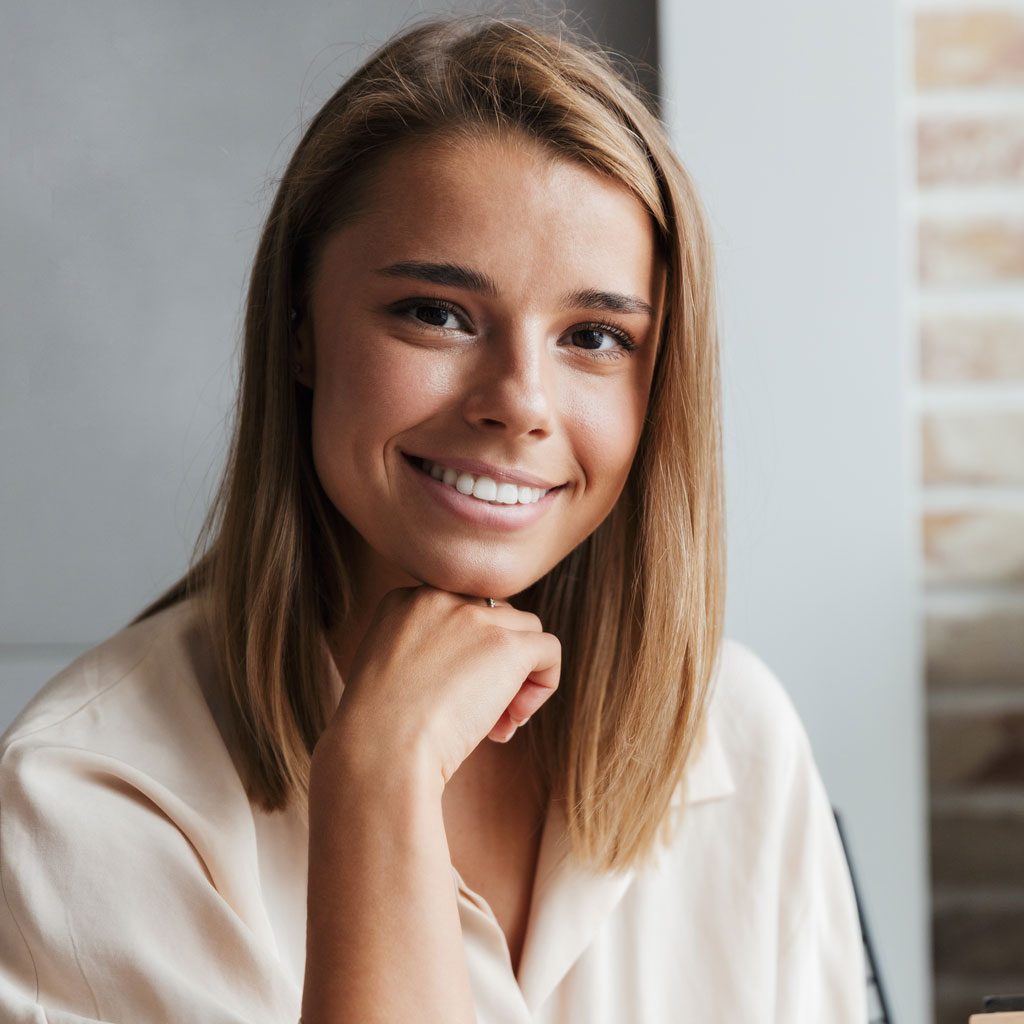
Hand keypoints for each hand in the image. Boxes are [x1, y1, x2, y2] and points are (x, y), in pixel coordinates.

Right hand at [321, 585, 560, 785]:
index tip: (453, 698)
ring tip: (500, 722)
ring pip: (526, 631)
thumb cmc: (377, 731)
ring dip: (520, 677)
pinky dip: (544, 684)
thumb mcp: (388, 671)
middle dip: (496, 666)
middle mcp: (440, 597)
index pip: (462, 614)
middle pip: (495, 619)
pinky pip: (549, 650)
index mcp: (407, 600)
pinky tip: (517, 718)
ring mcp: (475, 618)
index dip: (468, 656)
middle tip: (482, 716)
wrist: (378, 749)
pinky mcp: (507, 645)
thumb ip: (426, 652)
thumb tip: (475, 665)